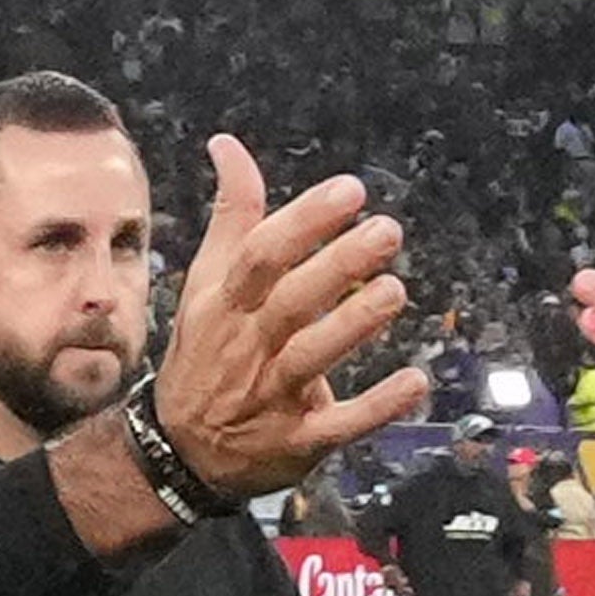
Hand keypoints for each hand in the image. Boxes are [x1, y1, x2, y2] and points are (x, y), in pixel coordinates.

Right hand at [135, 131, 431, 499]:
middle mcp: (247, 346)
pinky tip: (414, 381)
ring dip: (354, 325)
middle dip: (339, 264)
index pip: (261, 255)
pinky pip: (339, 425)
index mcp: (226, 304)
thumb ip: (233, 215)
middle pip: (291, 301)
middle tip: (387, 230)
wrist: (179, 451)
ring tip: (396, 290)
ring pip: (311, 359)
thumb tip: (228, 145)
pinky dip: (378, 406)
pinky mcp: (298, 441)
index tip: (349, 190)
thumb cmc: (207, 351)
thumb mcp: (208, 283)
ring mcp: (272, 396)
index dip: (304, 221)